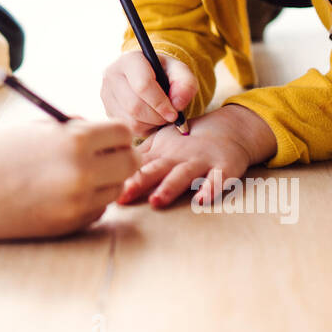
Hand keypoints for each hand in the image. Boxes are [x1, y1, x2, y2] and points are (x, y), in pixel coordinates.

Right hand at [0, 119, 140, 238]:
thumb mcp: (36, 128)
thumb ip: (73, 129)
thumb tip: (104, 134)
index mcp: (75, 139)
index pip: (124, 133)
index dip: (115, 135)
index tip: (105, 138)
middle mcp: (83, 171)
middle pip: (130, 164)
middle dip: (118, 159)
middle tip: (101, 159)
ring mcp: (77, 202)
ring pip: (115, 190)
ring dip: (103, 183)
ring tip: (72, 177)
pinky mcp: (68, 226)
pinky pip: (96, 211)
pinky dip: (87, 204)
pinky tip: (59, 197)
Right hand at [101, 49, 197, 137]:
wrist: (148, 75)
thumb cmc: (165, 73)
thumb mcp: (180, 72)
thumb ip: (186, 84)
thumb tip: (178, 104)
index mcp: (129, 60)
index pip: (142, 85)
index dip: (161, 103)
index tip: (174, 114)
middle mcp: (111, 75)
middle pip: (135, 106)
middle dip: (157, 116)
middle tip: (170, 117)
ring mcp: (106, 95)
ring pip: (131, 121)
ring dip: (151, 124)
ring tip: (160, 115)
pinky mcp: (107, 111)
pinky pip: (127, 128)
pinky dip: (143, 128)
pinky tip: (149, 118)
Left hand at [117, 105, 266, 208]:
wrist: (230, 129)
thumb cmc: (188, 141)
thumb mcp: (161, 145)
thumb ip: (139, 158)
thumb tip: (107, 166)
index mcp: (160, 154)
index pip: (138, 166)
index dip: (121, 176)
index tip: (102, 186)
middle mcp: (177, 158)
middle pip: (155, 170)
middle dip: (138, 183)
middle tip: (121, 196)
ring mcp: (201, 163)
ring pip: (183, 175)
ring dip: (169, 188)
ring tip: (157, 201)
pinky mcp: (224, 168)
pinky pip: (218, 180)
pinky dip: (210, 189)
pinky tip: (201, 200)